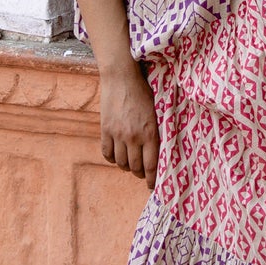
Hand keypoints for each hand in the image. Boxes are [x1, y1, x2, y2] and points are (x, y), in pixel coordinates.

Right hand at [98, 57, 159, 186]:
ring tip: (130, 164)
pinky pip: (107, 153)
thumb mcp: (157, 112)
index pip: (152, 166)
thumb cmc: (143, 92)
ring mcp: (118, 135)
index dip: (152, 180)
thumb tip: (160, 150)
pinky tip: (116, 155)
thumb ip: (157, 132)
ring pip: (121, 163)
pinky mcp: (105, 130)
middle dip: (140, 174)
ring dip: (126, 167)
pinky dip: (112, 158)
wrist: (121, 78)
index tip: (152, 186)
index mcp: (150, 133)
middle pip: (135, 167)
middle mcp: (134, 137)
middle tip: (142, 173)